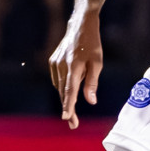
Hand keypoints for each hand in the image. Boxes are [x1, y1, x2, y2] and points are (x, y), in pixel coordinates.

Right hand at [49, 13, 102, 129]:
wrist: (80, 25)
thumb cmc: (92, 44)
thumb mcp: (97, 63)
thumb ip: (92, 83)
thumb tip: (91, 101)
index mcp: (75, 66)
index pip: (71, 90)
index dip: (69, 105)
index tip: (66, 118)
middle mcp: (62, 66)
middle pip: (64, 92)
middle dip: (68, 109)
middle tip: (73, 124)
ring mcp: (55, 63)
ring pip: (59, 87)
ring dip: (66, 98)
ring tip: (74, 106)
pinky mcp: (52, 61)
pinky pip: (57, 80)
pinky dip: (63, 86)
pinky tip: (71, 86)